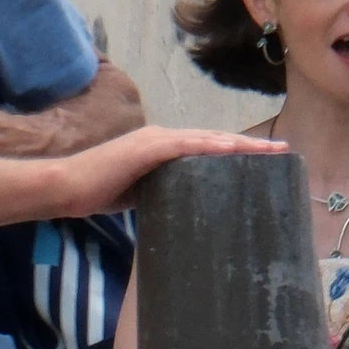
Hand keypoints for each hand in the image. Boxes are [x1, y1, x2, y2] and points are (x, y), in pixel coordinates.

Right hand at [57, 125, 287, 215]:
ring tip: (269, 150)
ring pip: (207, 139)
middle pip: (215, 140)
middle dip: (250, 145)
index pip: (208, 148)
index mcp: (164, 148)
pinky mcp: (148, 148)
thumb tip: (185, 210)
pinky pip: (186, 145)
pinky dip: (210, 146)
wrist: (68, 187)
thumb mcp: (141, 194)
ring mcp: (157, 140)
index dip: (237, 151)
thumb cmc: (98, 192)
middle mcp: (164, 138)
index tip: (265, 158)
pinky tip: (233, 149)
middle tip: (281, 151)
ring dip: (240, 144)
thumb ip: (163, 194)